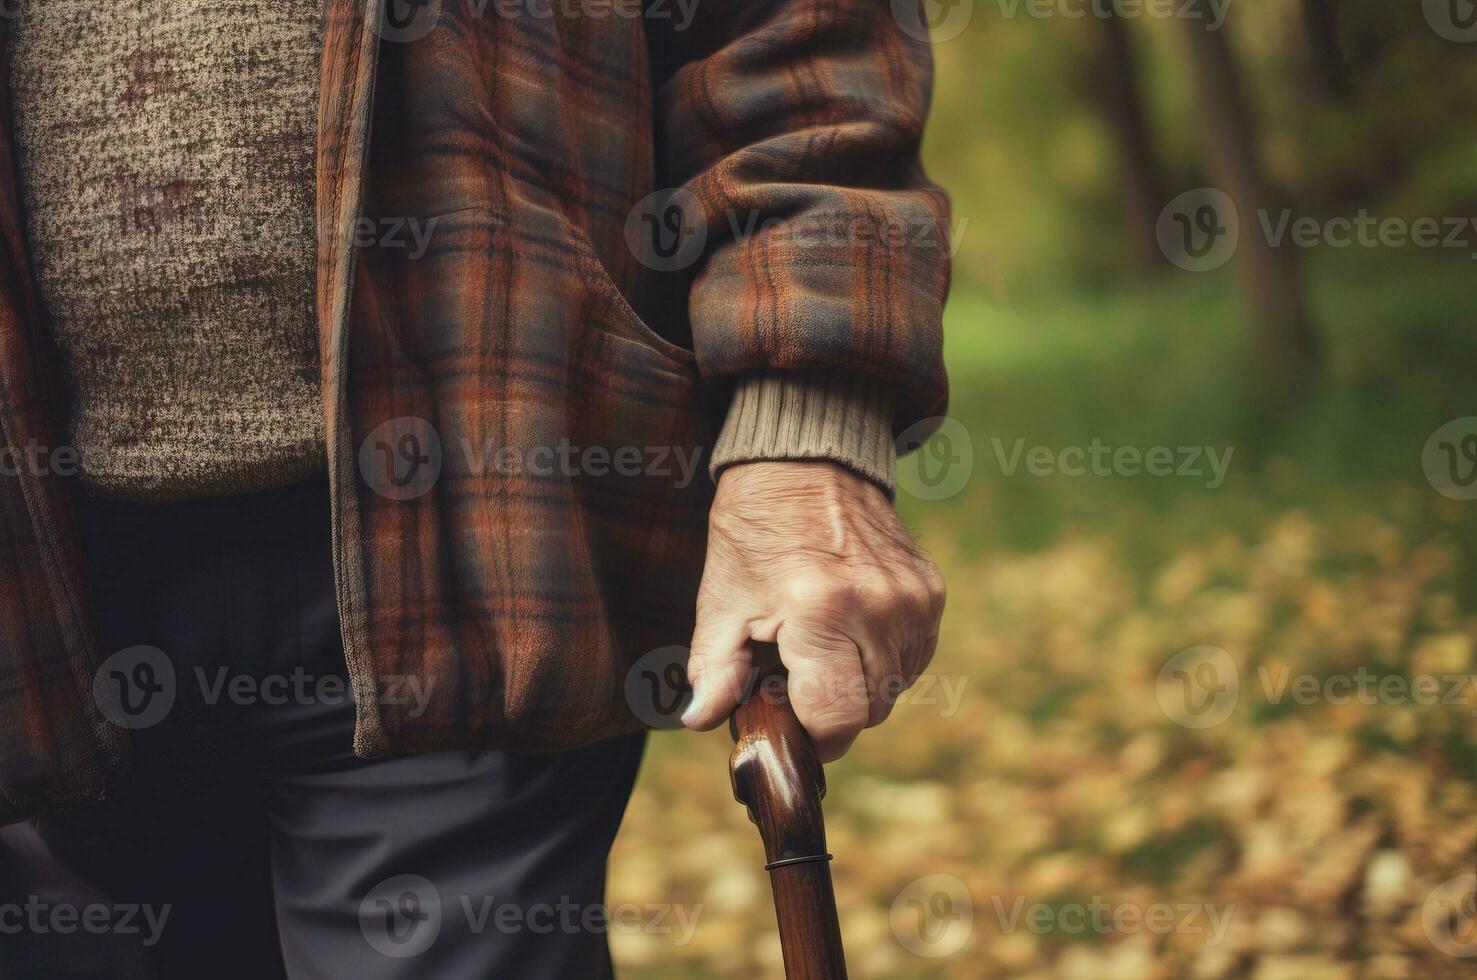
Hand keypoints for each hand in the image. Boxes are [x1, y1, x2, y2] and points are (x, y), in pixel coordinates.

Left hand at [681, 461, 945, 760]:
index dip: (813, 737)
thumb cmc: (755, 535)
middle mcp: (878, 608)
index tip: (791, 727)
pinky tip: (852, 634)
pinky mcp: (931, 591)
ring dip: (862, 687)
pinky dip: (886, 661)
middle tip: (798, 684)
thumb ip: (714, 669)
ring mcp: (912, 600)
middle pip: (870, 711)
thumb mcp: (720, 601)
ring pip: (896, 688)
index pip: (838, 718)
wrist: (806, 466)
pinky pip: (915, 657)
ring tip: (824, 652)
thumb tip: (700, 720)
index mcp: (821, 611)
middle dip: (834, 713)